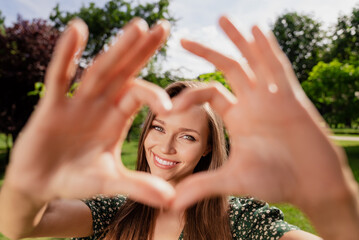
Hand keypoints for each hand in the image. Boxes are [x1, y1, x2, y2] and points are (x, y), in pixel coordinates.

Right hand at [5, 18, 174, 206]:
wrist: (41, 185)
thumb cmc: (76, 180)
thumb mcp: (110, 182)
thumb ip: (138, 186)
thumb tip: (172, 200)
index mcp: (117, 118)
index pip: (140, 95)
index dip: (155, 97)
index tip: (169, 108)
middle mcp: (100, 104)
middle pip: (125, 72)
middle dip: (142, 51)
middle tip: (163, 26)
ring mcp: (77, 102)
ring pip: (100, 70)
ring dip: (117, 48)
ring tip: (137, 26)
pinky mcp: (52, 105)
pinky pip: (60, 75)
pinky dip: (67, 54)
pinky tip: (77, 30)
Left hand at [172, 16, 355, 212]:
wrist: (312, 184)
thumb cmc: (277, 180)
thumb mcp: (234, 180)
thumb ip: (202, 186)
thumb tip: (169, 204)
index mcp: (238, 116)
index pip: (208, 93)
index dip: (188, 96)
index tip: (169, 108)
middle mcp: (253, 102)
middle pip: (228, 68)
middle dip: (207, 52)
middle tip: (182, 39)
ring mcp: (272, 97)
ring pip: (252, 61)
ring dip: (238, 40)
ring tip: (221, 19)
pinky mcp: (291, 97)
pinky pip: (278, 67)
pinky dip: (267, 49)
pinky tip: (258, 30)